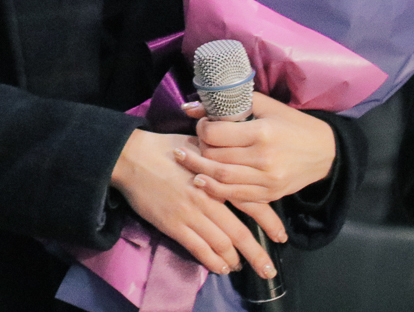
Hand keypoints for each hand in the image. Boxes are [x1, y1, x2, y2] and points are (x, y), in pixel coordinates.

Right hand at [110, 129, 279, 279]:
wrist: (133, 157)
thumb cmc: (166, 147)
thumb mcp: (200, 144)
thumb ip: (221, 157)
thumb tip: (240, 159)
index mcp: (218, 177)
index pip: (251, 202)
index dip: (268, 222)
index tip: (280, 235)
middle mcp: (208, 198)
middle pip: (239, 232)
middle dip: (257, 253)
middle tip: (268, 269)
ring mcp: (190, 213)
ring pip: (221, 244)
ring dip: (235, 260)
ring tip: (243, 267)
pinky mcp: (173, 225)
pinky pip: (199, 249)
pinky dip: (213, 262)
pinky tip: (221, 267)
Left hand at [178, 92, 334, 207]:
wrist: (325, 152)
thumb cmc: (293, 124)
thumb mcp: (266, 106)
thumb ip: (229, 104)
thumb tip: (190, 107)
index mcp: (262, 132)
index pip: (217, 134)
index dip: (202, 129)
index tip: (201, 125)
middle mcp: (263, 158)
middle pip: (215, 157)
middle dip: (198, 150)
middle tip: (193, 143)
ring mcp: (267, 180)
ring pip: (221, 179)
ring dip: (200, 171)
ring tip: (186, 162)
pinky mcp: (269, 194)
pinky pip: (235, 197)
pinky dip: (215, 190)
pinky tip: (203, 181)